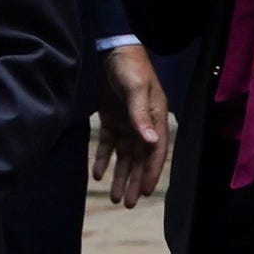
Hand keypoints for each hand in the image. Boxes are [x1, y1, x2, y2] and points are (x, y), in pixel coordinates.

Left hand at [91, 41, 167, 207]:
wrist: (113, 50)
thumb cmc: (130, 67)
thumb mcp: (136, 89)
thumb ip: (141, 115)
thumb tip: (149, 141)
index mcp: (156, 118)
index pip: (155, 151)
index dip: (151, 172)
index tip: (145, 192)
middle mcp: (143, 125)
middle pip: (140, 159)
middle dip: (135, 181)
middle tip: (128, 203)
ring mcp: (128, 123)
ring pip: (124, 156)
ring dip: (120, 176)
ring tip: (115, 197)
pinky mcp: (112, 120)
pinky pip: (109, 144)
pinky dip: (104, 159)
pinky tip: (98, 174)